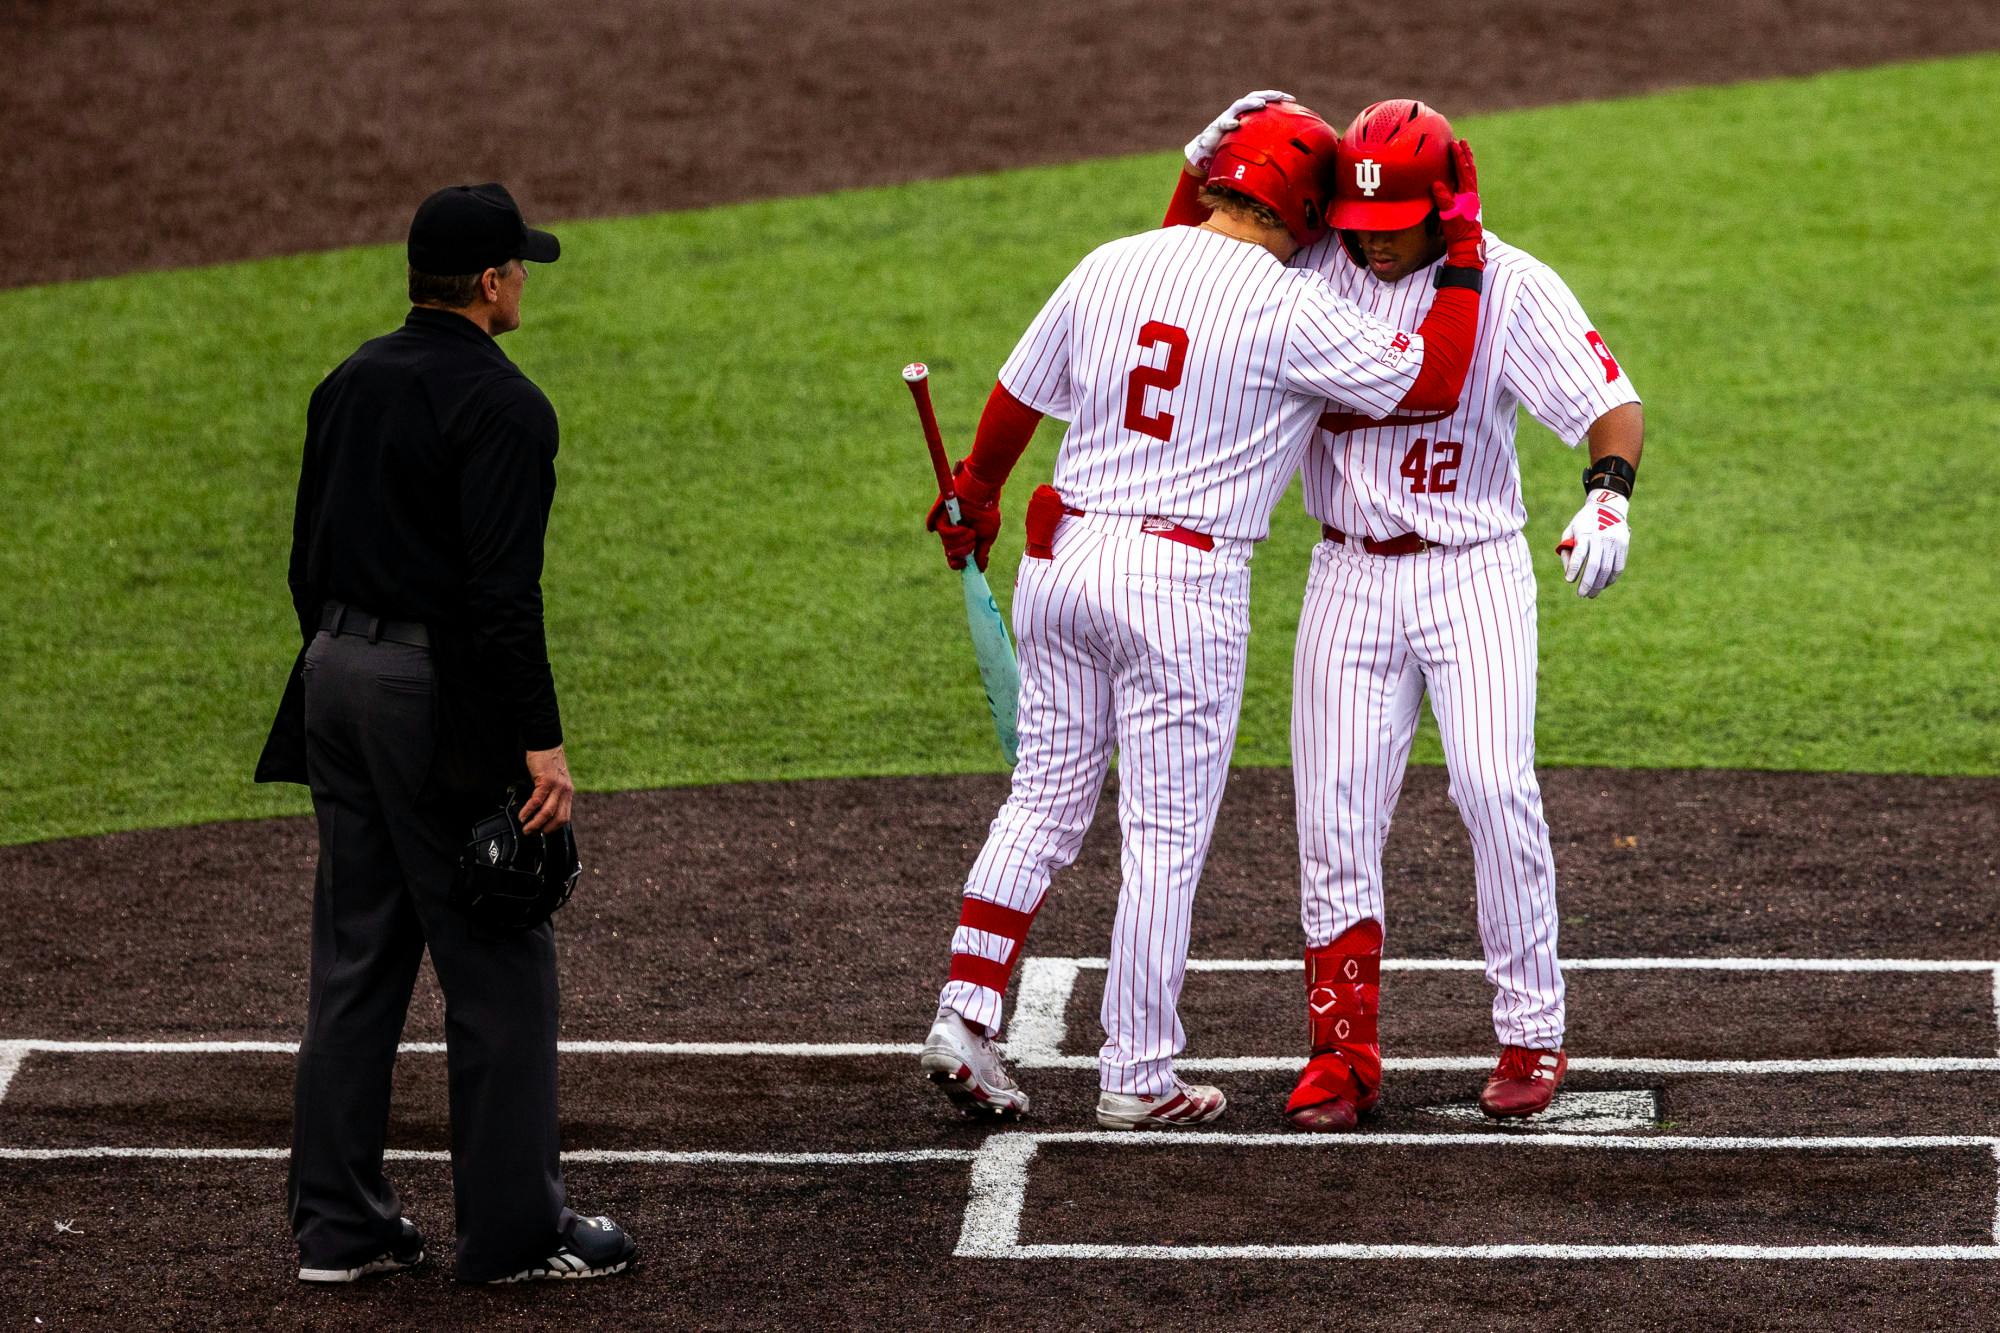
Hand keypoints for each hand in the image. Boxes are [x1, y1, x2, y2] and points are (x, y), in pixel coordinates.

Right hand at [519, 743, 573, 832]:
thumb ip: (550, 794)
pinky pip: (538, 800)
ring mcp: (557, 786)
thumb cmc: (546, 760)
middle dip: (545, 829)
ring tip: (526, 827)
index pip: (565, 816)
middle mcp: (565, 790)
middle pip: (559, 818)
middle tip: (532, 832)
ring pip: (548, 812)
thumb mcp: (553, 780)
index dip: (554, 827)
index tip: (543, 832)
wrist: (545, 742)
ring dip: (535, 823)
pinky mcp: (547, 781)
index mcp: (567, 792)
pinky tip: (522, 815)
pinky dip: (529, 810)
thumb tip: (538, 809)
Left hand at [925, 459, 1001, 570]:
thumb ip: (982, 552)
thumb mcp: (988, 535)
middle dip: (962, 552)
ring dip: (961, 542)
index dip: (957, 563)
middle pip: (950, 552)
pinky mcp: (939, 516)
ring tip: (971, 532)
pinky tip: (964, 528)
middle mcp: (951, 532)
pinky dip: (955, 533)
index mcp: (961, 538)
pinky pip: (943, 531)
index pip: (954, 555)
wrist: (983, 493)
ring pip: (947, 544)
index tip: (964, 564)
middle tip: (972, 543)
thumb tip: (980, 568)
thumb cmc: (986, 510)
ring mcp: (945, 524)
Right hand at [1184, 89, 1293, 173]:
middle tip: (1279, 96)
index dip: (1277, 98)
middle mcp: (1238, 112)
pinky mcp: (1216, 128)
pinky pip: (1222, 124)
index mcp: (1247, 113)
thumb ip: (1263, 138)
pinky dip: (1228, 123)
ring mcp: (1226, 118)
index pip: (1264, 100)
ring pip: (1239, 106)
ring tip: (1261, 104)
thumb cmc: (1232, 145)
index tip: (1292, 99)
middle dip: (1267, 95)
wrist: (1208, 152)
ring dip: (1250, 103)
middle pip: (1253, 97)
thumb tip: (1285, 145)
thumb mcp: (1250, 140)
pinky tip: (1235, 124)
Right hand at [1430, 139, 1483, 268]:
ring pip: (1470, 175)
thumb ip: (1444, 200)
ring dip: (1466, 163)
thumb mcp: (1449, 216)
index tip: (1454, 144)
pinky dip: (1464, 174)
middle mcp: (1471, 194)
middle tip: (1462, 142)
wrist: (1466, 245)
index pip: (1463, 171)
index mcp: (1467, 194)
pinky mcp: (1467, 204)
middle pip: (1470, 169)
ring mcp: (1470, 198)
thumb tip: (1436, 184)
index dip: (1458, 157)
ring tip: (1463, 152)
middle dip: (1465, 155)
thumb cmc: (1457, 232)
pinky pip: (1466, 183)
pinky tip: (1460, 174)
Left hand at [1556, 489, 1630, 597]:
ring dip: (1599, 585)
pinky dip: (1611, 579)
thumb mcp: (1571, 530)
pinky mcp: (1624, 546)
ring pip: (1608, 569)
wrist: (1608, 507)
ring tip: (1591, 594)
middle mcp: (1601, 538)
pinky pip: (1618, 567)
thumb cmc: (1584, 522)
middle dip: (1588, 583)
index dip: (1574, 568)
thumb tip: (1569, 573)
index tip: (1569, 581)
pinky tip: (1603, 585)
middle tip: (1581, 594)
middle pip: (1595, 565)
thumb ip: (1567, 550)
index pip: (1580, 553)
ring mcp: (1615, 542)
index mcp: (1586, 533)